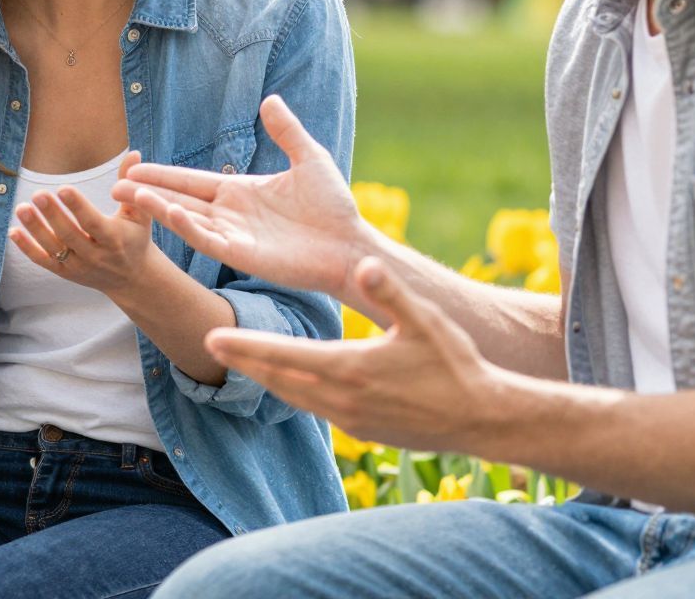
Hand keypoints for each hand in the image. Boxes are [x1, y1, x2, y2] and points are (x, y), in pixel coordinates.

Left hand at [8, 151, 163, 298]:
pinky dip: (27, 248)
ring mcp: (78, 266)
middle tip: (37, 194)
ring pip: (53, 248)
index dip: (77, 206)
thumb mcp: (139, 214)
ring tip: (21, 208)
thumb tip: (135, 154)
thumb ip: (131, 186)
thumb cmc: (136, 239)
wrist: (133, 278)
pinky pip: (43, 261)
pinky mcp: (65, 272)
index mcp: (114, 239)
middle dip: (52, 215)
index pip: (92, 222)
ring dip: (35, 229)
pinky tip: (13, 231)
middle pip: (69, 235)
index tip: (63, 188)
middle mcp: (95, 256)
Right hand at [112, 95, 367, 297]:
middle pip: (179, 199)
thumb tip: (270, 99)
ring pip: (185, 219)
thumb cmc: (334, 208)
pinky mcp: (243, 255)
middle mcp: (230, 214)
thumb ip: (287, 132)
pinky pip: (207, 239)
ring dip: (157, 207)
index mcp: (239, 191)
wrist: (351, 246)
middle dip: (147, 192)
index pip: (191, 180)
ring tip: (128, 195)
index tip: (135, 165)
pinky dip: (187, 226)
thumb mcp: (309, 158)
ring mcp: (234, 235)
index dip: (163, 173)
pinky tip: (169, 210)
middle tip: (113, 184)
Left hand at [206, 257, 506, 452]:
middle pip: (279, 379)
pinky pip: (317, 411)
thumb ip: (391, 292)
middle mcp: (342, 399)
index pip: (283, 356)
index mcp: (350, 368)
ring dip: (268, 379)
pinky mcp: (364, 432)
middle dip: (245, 362)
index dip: (245, 346)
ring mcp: (351, 420)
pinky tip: (294, 384)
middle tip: (212, 347)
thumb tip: (364, 263)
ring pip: (295, 398)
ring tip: (245, 363)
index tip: (211, 337)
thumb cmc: (457, 365)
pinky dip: (297, 394)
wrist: (483, 421)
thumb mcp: (425, 321)